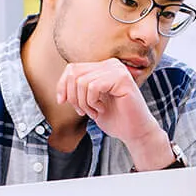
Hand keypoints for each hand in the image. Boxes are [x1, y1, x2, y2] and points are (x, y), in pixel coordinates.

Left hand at [55, 59, 171, 167]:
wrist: (134, 132)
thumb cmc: (114, 118)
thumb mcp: (90, 101)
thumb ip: (78, 89)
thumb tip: (61, 86)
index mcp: (103, 67)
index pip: (72, 68)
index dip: (62, 85)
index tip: (62, 102)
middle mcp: (111, 64)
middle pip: (75, 73)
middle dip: (73, 96)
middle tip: (83, 112)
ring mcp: (117, 70)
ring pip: (82, 82)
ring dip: (84, 103)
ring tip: (95, 112)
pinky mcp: (122, 79)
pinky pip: (93, 87)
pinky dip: (92, 102)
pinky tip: (102, 109)